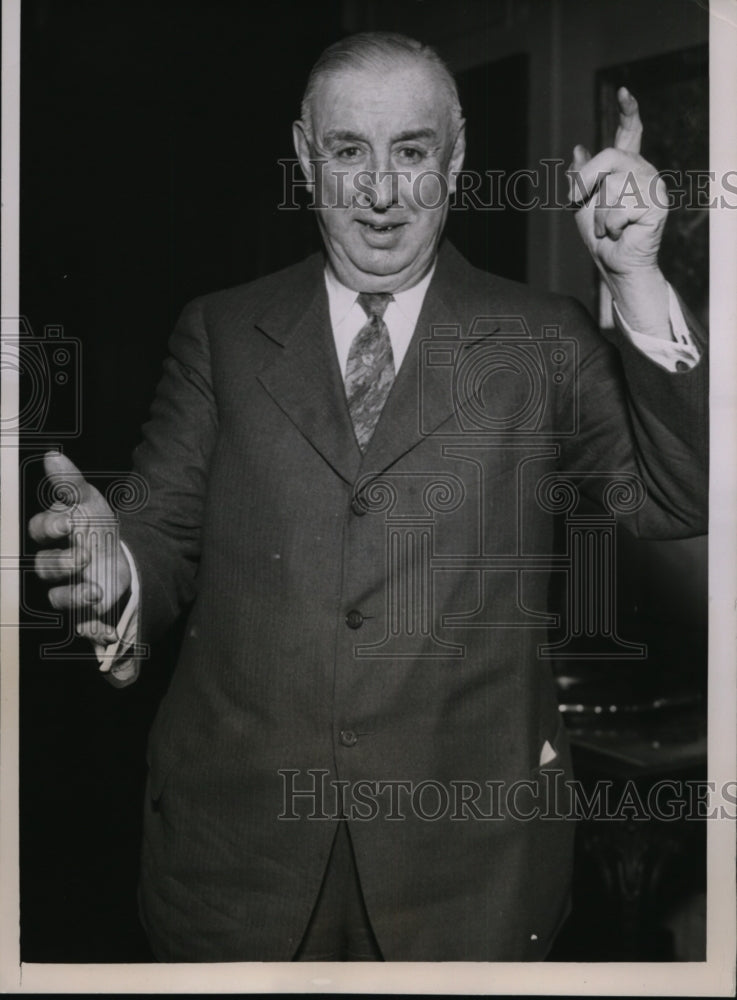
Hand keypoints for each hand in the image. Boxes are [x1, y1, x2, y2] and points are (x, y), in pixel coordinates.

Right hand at [29, 451, 130, 644]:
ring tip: (96, 589)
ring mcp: (68, 587)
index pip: (40, 530)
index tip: (68, 521)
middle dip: (62, 562)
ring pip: (57, 598)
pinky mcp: (84, 611)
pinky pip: (81, 626)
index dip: (50, 526)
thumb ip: (70, 483)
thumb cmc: (98, 525)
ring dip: (74, 596)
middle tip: (85, 554)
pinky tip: (107, 629)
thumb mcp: (89, 501)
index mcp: (54, 535)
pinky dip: (93, 629)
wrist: (124, 556)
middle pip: (45, 566)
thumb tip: (53, 454)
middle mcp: (57, 563)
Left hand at [569, 87, 670, 337]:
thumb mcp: (582, 203)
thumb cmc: (600, 237)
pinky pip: (621, 208)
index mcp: (626, 167)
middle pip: (610, 158)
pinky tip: (621, 233)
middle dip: (586, 182)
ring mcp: (653, 186)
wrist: (614, 265)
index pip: (630, 132)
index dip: (628, 111)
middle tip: (577, 201)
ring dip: (600, 215)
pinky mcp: (657, 205)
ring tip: (608, 228)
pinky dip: (611, 226)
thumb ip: (582, 177)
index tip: (623, 91)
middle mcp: (642, 171)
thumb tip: (578, 147)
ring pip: (613, 188)